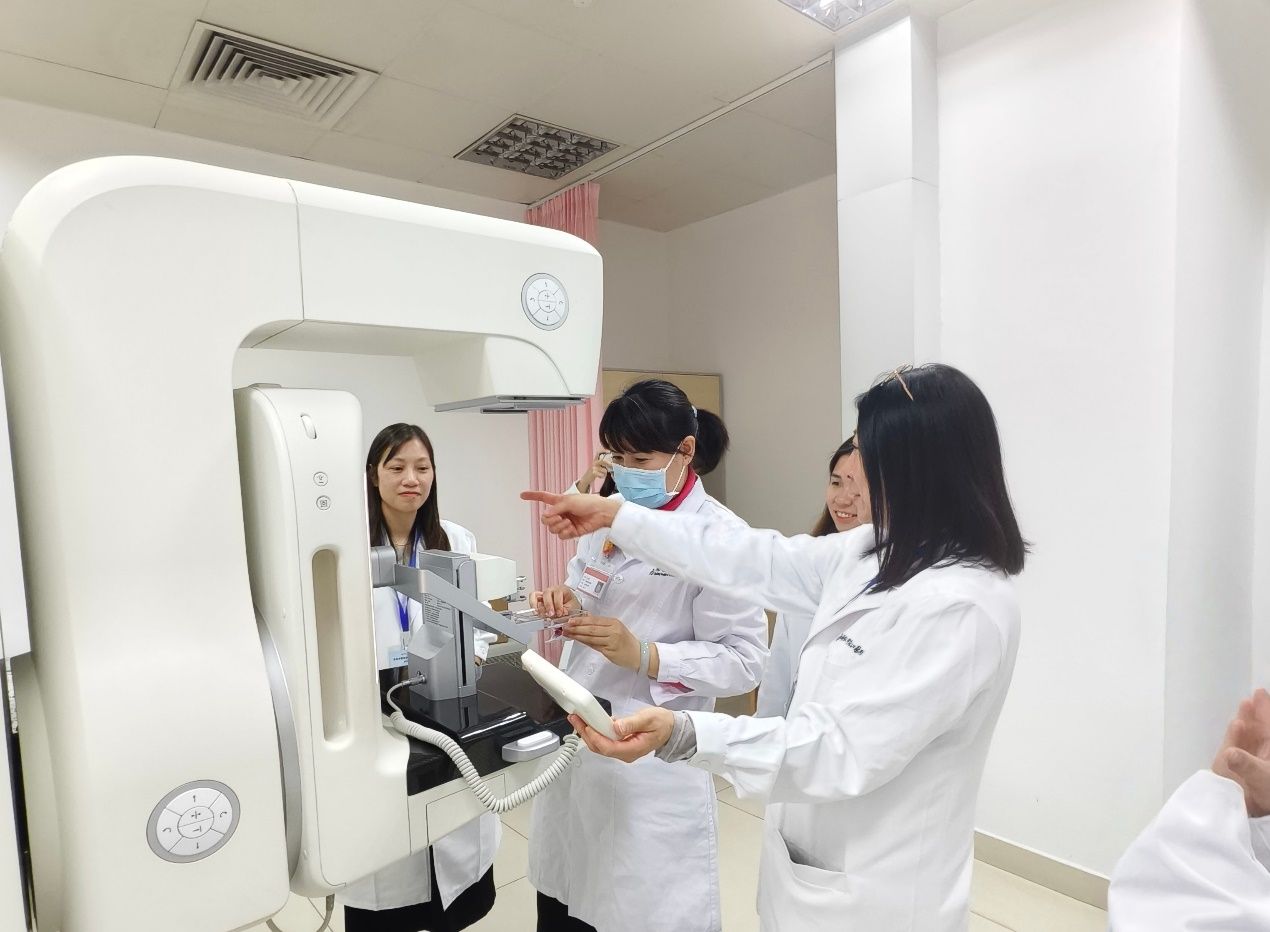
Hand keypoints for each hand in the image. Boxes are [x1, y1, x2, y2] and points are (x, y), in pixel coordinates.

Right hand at [522, 491, 620, 539]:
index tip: (522, 495)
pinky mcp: (571, 531)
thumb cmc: (589, 503)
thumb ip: (556, 508)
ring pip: (552, 529)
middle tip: (560, 517)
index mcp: (559, 502)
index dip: (532, 496)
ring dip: (558, 526)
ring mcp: (565, 522)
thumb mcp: (570, 501)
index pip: (543, 497)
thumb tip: (546, 515)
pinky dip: (565, 532)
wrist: (601, 513)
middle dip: (550, 520)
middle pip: (545, 519)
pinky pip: (561, 535)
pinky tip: (572, 528)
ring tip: (568, 522)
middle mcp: (560, 512)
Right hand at [531, 585, 579, 618]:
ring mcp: (544, 594)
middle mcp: (552, 590)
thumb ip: (565, 611)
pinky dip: (533, 605)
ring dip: (538, 606)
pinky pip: (532, 599)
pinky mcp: (539, 599)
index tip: (560, 613)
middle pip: (546, 593)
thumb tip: (559, 614)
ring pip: (536, 595)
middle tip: (551, 614)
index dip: (558, 604)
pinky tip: (536, 613)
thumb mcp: (572, 608)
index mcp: (562, 589)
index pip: (557, 593)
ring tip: (541, 614)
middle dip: (548, 605)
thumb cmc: (571, 605)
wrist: (571, 606)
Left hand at [564, 615, 639, 669]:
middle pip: (591, 628)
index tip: (570, 620)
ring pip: (591, 637)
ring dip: (577, 635)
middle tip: (565, 626)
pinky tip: (577, 640)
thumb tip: (586, 619)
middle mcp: (613, 630)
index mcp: (614, 622)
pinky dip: (584, 642)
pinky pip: (594, 645)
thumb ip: (602, 625)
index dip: (581, 620)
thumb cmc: (626, 641)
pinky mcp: (610, 651)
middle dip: (576, 627)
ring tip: (567, 633)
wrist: (639, 654)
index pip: (594, 620)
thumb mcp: (616, 628)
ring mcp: (611, 640)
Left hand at [568, 706, 674, 762]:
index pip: (609, 748)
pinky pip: (604, 741)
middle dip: (586, 734)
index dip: (596, 738)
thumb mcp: (648, 719)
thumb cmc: (661, 723)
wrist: (670, 728)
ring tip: (578, 719)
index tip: (587, 726)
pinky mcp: (619, 744)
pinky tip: (588, 722)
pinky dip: (594, 732)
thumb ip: (631, 723)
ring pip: (600, 746)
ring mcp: (621, 750)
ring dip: (587, 733)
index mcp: (632, 750)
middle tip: (575, 719)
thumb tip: (616, 727)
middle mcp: (625, 753)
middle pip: (600, 748)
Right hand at [576, 453, 610, 492]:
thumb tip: (611, 463)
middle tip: (612, 466)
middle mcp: (594, 462)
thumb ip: (602, 464)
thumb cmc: (593, 472)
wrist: (585, 478)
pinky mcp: (593, 473)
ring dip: (605, 473)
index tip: (609, 451)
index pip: (598, 453)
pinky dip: (602, 476)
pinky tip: (599, 476)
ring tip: (602, 474)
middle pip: (603, 461)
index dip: (604, 451)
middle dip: (609, 464)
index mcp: (595, 460)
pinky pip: (602, 474)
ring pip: (604, 470)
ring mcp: (593, 467)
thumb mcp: (596, 466)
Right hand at [1212, 688, 1269, 816]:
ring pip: (1252, 737)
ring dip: (1247, 722)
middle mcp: (1264, 754)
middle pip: (1262, 729)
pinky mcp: (1245, 770)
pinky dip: (1238, 737)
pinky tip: (1236, 729)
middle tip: (1251, 697)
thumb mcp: (1261, 779)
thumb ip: (1244, 765)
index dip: (1264, 709)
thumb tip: (1229, 753)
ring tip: (1243, 708)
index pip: (1268, 726)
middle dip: (1256, 713)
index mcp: (1269, 751)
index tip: (1259, 692)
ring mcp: (1256, 762)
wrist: (1261, 817)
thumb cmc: (1265, 796)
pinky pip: (1241, 748)